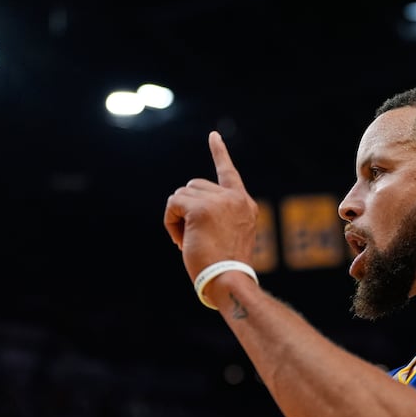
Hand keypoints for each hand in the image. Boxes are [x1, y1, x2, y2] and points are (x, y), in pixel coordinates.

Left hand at [163, 131, 258, 281]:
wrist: (229, 280)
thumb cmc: (224, 268)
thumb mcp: (227, 236)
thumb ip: (214, 215)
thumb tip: (183, 205)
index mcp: (245, 205)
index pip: (228, 172)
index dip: (219, 153)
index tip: (213, 135)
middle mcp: (236, 199)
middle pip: (195, 186)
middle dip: (186, 208)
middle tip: (188, 237)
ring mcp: (220, 202)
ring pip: (182, 194)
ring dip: (177, 217)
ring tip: (185, 242)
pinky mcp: (202, 209)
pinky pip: (173, 204)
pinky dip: (170, 221)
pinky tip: (179, 241)